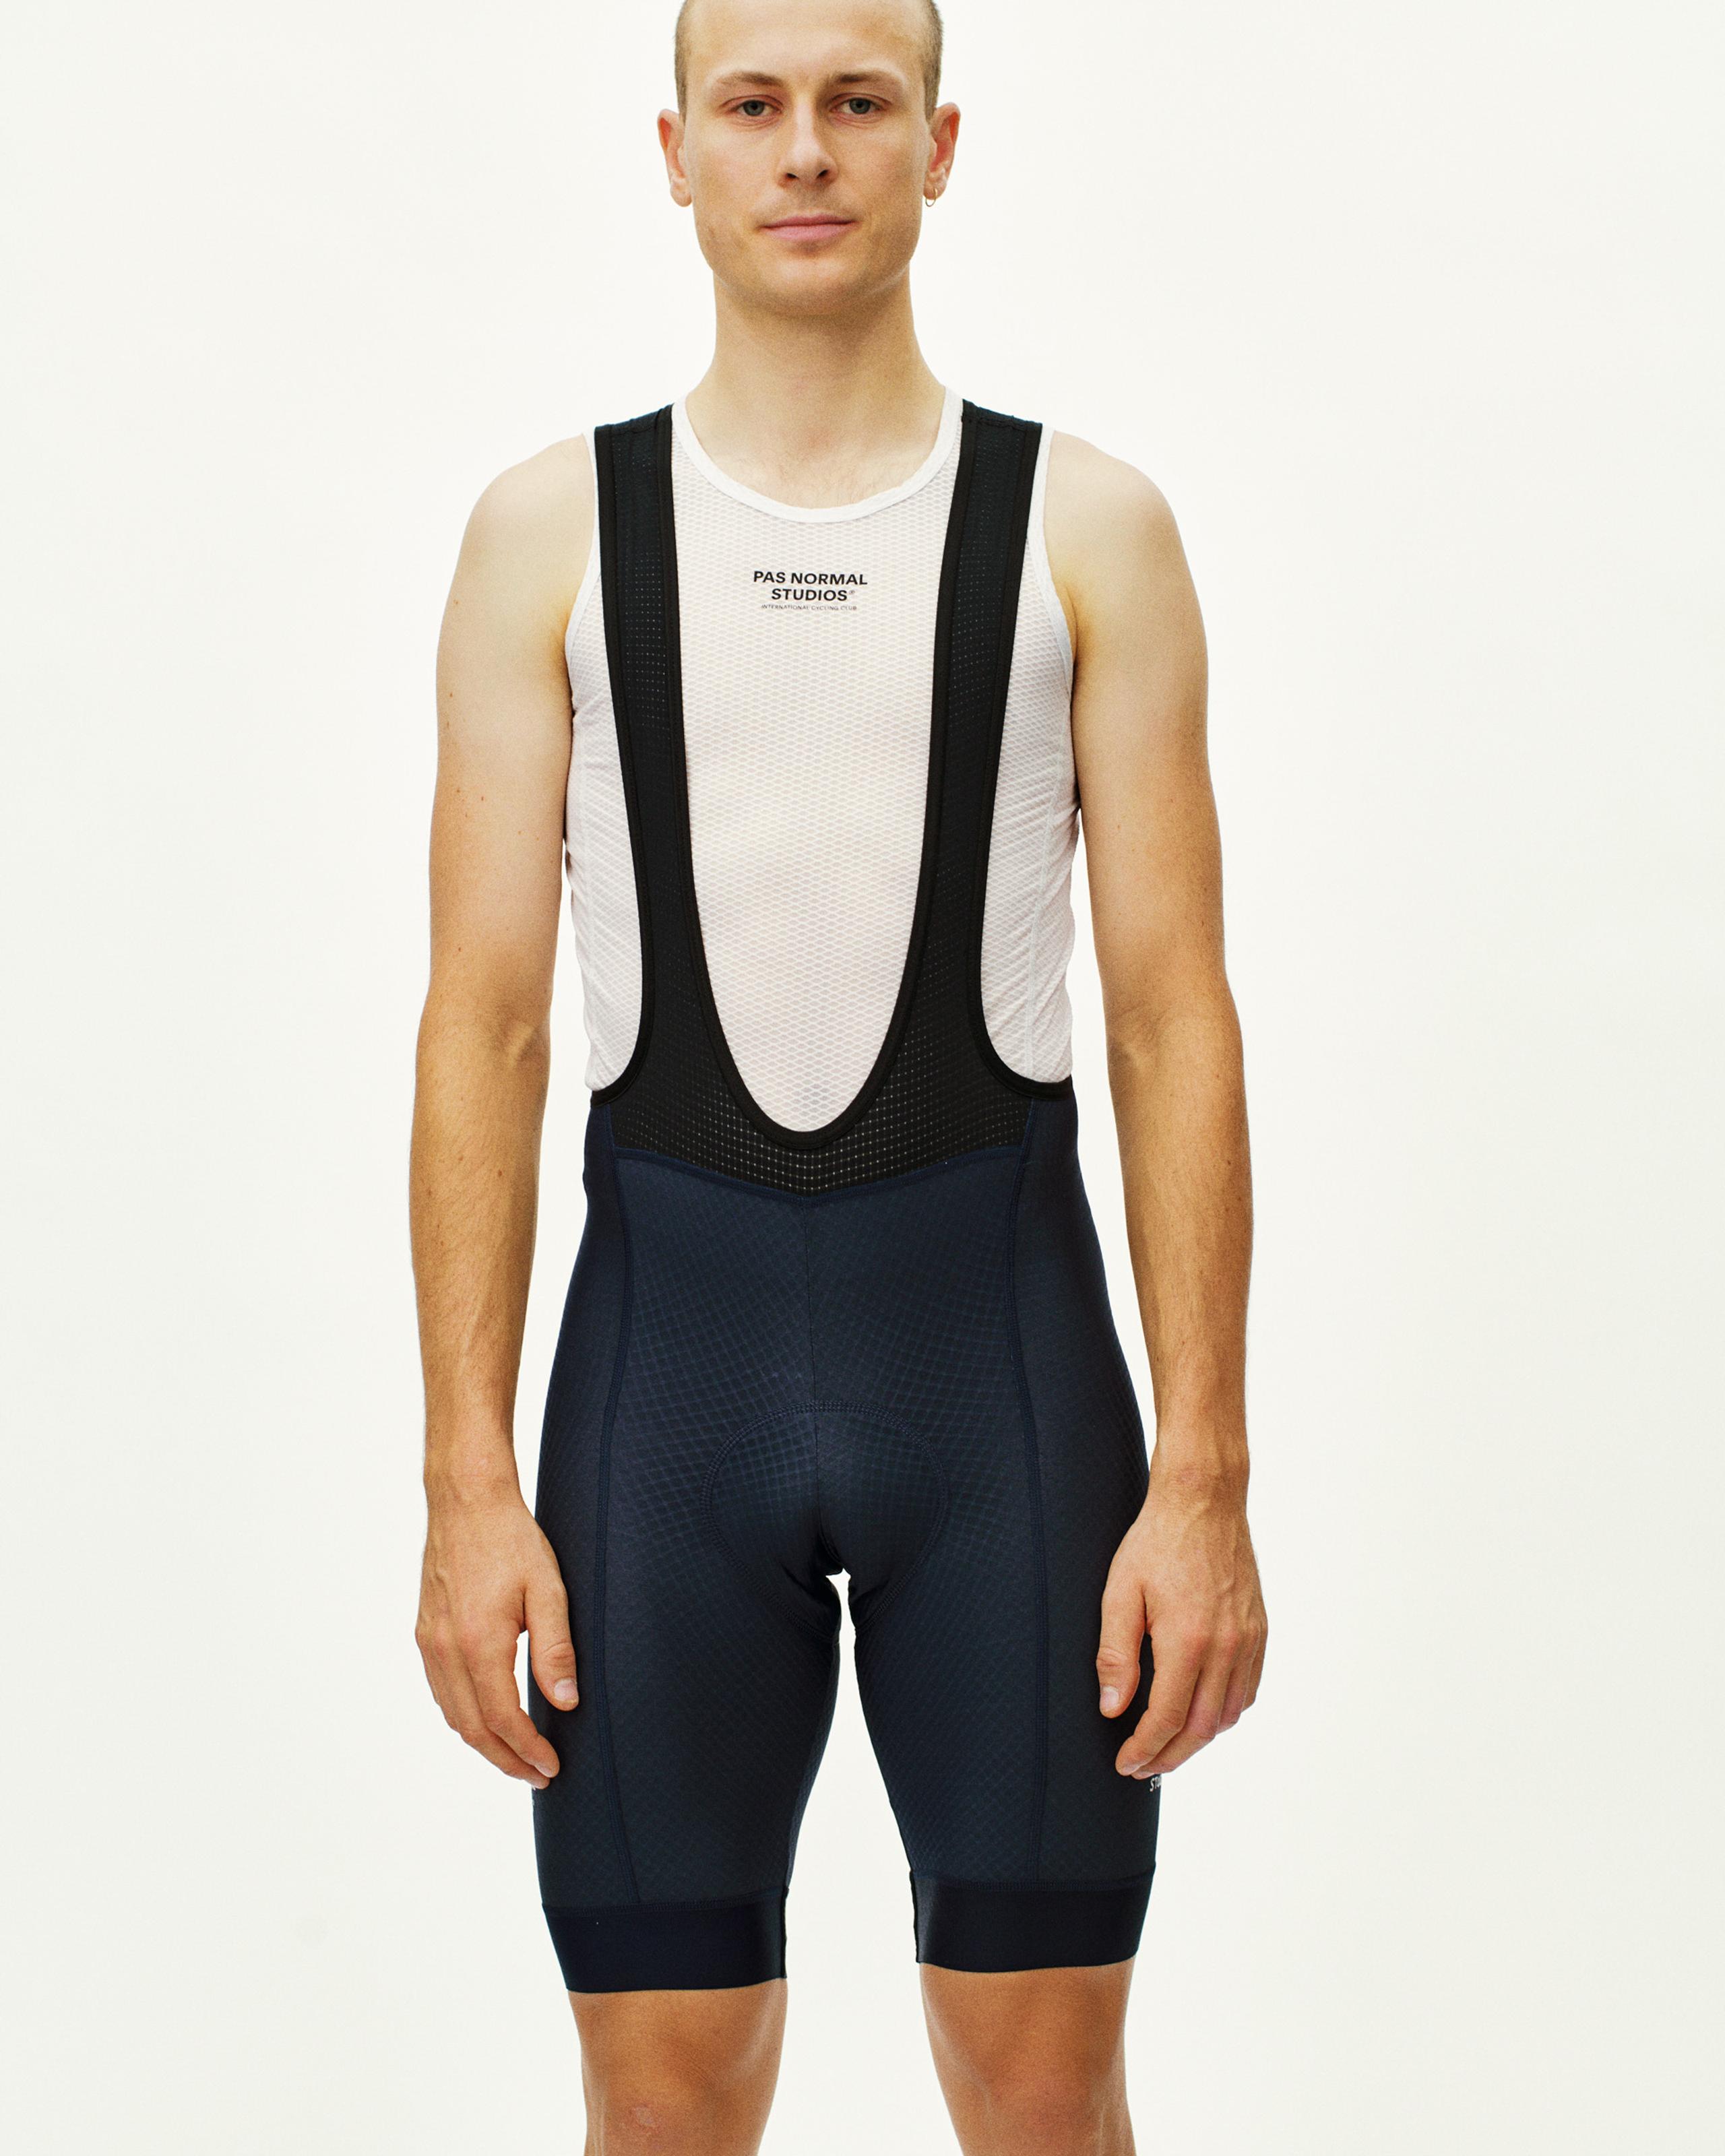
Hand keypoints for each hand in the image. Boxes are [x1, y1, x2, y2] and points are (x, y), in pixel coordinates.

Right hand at [415, 1482, 577, 1788]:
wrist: (466, 1501)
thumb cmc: (511, 1539)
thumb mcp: (548, 1589)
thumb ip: (556, 1649)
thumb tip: (566, 1702)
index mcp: (478, 1643)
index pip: (501, 1719)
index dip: (527, 1750)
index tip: (551, 1766)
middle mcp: (445, 1649)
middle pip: (472, 1729)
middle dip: (506, 1760)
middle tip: (538, 1775)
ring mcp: (429, 1642)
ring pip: (452, 1715)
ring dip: (484, 1743)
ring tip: (517, 1756)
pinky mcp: (425, 1632)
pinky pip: (441, 1691)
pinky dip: (464, 1716)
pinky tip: (487, 1718)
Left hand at [1096, 1463, 1266, 1778]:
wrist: (1204, 1500)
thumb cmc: (1157, 1540)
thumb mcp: (1120, 1592)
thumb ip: (1116, 1655)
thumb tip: (1113, 1709)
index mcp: (1188, 1641)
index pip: (1167, 1719)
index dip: (1145, 1749)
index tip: (1125, 1763)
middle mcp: (1226, 1647)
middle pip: (1201, 1728)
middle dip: (1170, 1755)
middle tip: (1143, 1766)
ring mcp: (1248, 1640)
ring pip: (1227, 1714)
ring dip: (1198, 1739)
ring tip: (1168, 1745)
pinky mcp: (1259, 1630)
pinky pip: (1247, 1689)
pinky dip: (1224, 1712)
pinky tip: (1201, 1711)